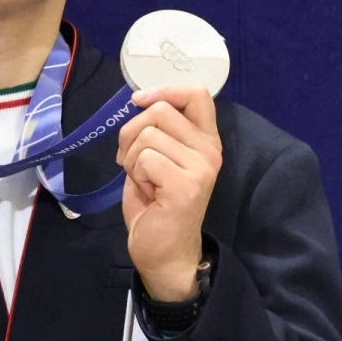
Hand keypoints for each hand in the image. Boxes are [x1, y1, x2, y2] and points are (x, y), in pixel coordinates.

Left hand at [116, 84, 222, 301]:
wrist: (163, 250)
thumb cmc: (155, 205)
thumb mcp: (157, 158)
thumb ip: (158, 130)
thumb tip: (140, 99)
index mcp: (206, 140)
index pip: (197, 93)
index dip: (164, 90)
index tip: (139, 100)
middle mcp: (210, 150)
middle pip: (161, 110)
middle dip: (131, 133)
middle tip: (132, 162)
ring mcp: (201, 168)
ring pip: (147, 134)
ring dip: (132, 159)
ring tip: (144, 181)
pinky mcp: (186, 185)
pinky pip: (145, 159)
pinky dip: (135, 175)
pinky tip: (148, 193)